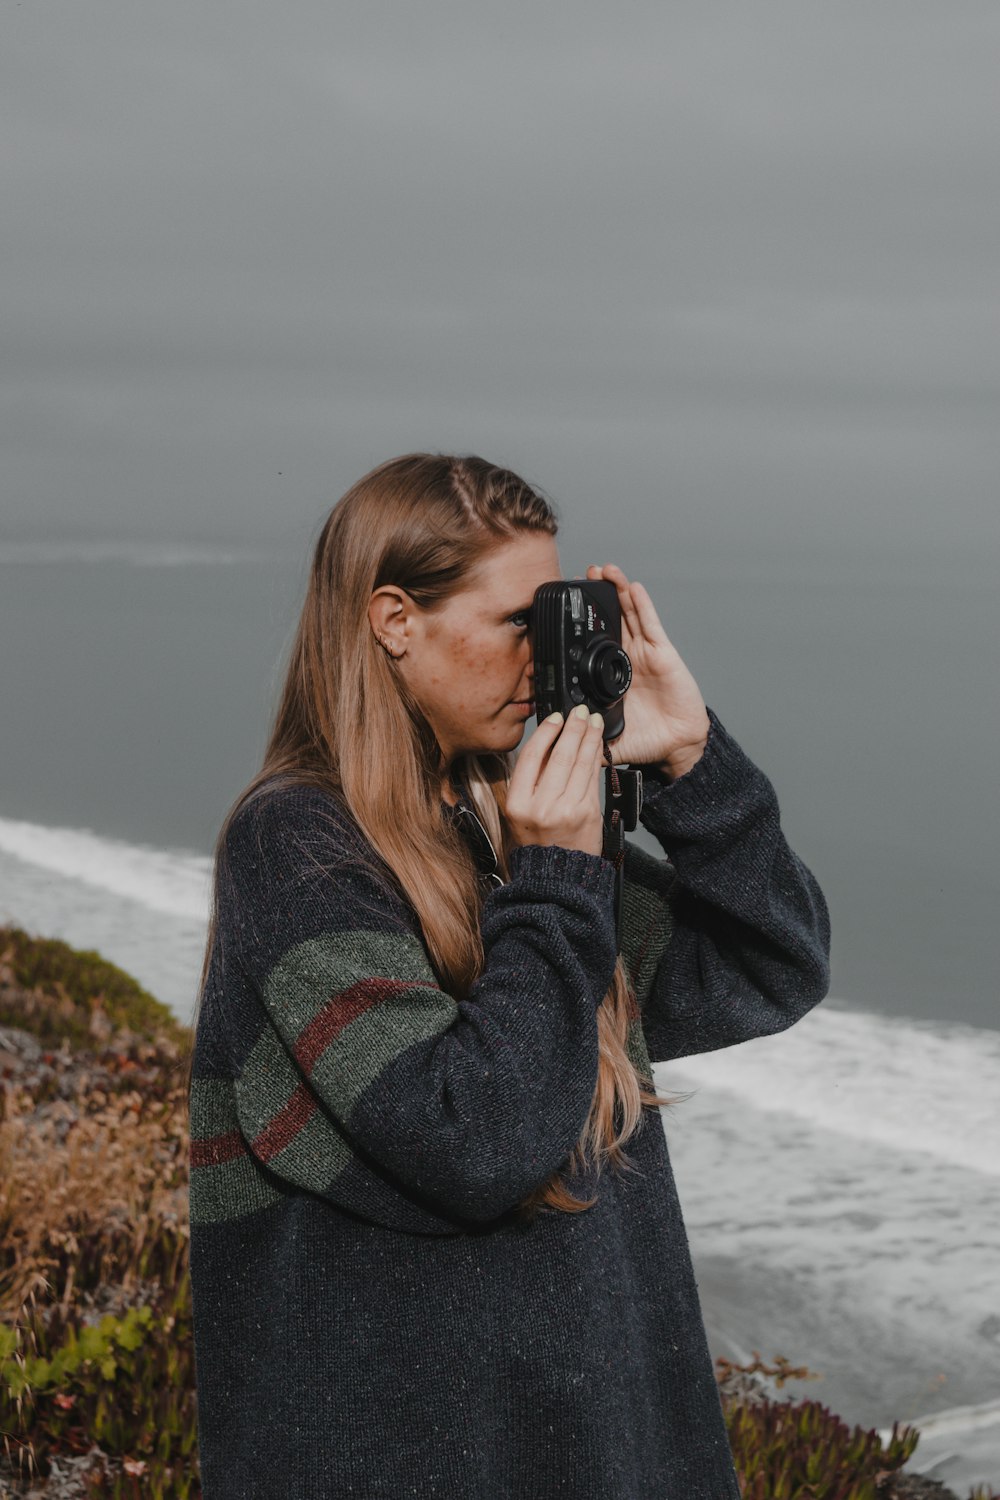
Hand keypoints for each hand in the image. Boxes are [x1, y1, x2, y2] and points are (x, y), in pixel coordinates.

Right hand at [506, 704, 606, 857]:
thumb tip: (551, 743)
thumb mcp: (522, 813)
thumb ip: (532, 782)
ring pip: (580, 764)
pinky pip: (593, 778)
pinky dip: (596, 758)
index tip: (555, 717)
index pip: (531, 757)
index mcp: (518, 804)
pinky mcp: (587, 814)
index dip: (545, 732)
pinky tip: (598, 746)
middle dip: (573, 728)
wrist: (558, 877)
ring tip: (593, 722)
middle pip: (559, 756)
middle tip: (580, 711)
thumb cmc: (539, 843)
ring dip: (589, 738)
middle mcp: (540, 806)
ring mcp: (565, 810)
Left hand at [584, 563, 709, 777]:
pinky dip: (642, 605)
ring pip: (629, 614)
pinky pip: (650, 625)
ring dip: (617, 591)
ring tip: (604, 570)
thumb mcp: (603, 739)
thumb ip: (582, 738)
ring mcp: (645, 653)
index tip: (567, 605)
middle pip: (612, 619)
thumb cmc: (645, 741)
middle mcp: (627, 658)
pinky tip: (633, 588)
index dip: (583, 623)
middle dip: (599, 596)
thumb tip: (555, 742)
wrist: (676, 746)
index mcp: (611, 674)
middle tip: (584, 575)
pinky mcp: (663, 654)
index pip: (594, 642)